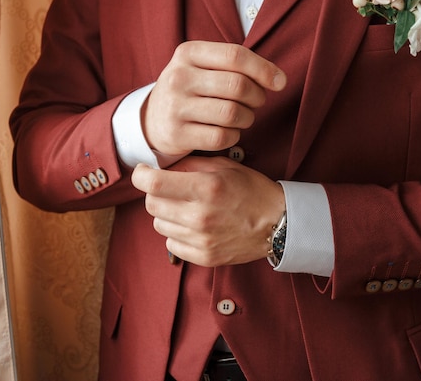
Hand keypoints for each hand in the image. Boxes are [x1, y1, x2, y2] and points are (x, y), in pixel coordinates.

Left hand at [131, 156, 285, 266]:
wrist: (278, 223)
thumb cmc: (251, 190)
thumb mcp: (224, 166)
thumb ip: (191, 164)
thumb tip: (161, 166)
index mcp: (206, 188)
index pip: (154, 183)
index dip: (141, 175)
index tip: (144, 172)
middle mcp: (201, 216)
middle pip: (152, 204)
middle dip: (156, 194)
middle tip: (171, 190)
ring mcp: (202, 239)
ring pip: (159, 225)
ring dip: (167, 215)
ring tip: (187, 209)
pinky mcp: (205, 257)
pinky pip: (171, 244)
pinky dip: (177, 235)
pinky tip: (193, 227)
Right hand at [143, 41, 286, 156]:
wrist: (151, 119)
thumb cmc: (190, 90)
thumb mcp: (202, 66)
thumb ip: (237, 66)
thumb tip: (280, 80)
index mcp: (188, 53)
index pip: (235, 55)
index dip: (264, 69)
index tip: (280, 82)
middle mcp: (178, 77)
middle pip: (237, 86)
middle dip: (257, 97)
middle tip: (256, 102)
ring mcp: (175, 107)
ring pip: (232, 113)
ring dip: (248, 118)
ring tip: (243, 117)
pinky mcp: (177, 134)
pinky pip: (222, 137)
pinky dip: (234, 136)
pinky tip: (230, 132)